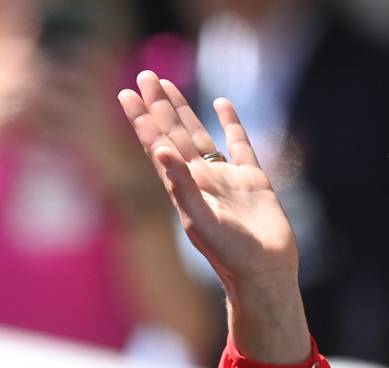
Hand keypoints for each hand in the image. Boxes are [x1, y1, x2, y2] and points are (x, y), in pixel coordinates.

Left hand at [118, 71, 310, 363]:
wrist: (264, 271)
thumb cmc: (229, 253)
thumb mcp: (199, 220)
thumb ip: (180, 185)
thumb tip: (159, 149)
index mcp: (181, 187)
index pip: (156, 144)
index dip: (141, 120)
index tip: (125, 94)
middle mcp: (198, 179)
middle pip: (173, 133)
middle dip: (157, 105)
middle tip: (143, 75)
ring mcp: (224, 177)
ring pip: (199, 134)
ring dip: (183, 109)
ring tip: (168, 84)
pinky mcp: (252, 179)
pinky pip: (238, 143)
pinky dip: (230, 122)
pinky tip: (221, 104)